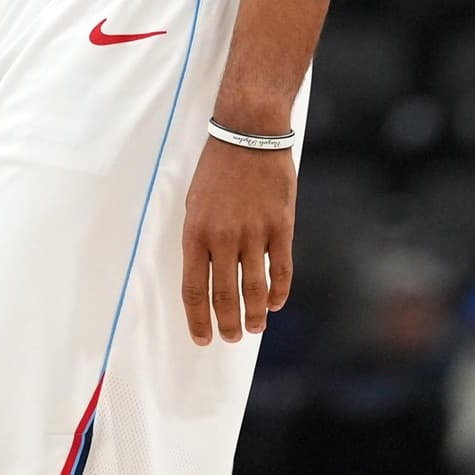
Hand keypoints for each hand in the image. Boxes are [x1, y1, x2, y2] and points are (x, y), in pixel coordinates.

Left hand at [181, 136, 296, 343]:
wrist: (249, 135)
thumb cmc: (216, 169)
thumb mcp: (194, 203)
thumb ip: (198, 239)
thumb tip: (204, 274)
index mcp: (195, 233)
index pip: (194, 289)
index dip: (198, 319)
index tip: (202, 338)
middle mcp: (223, 238)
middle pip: (224, 296)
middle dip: (227, 324)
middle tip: (231, 338)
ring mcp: (254, 233)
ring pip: (254, 288)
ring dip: (254, 315)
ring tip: (254, 328)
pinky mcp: (280, 226)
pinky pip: (280, 268)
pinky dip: (278, 291)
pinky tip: (275, 303)